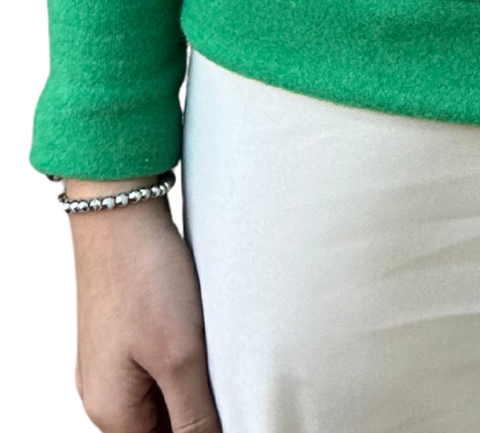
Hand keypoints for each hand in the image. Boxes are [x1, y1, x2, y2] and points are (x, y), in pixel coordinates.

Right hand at [65, 176, 220, 432]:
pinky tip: (205, 328)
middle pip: (163, 423)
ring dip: (195, 379)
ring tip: (217, 345)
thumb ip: (195, 416)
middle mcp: (104, 393)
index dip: (206, 430)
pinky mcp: (125, 332)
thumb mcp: (180, 356)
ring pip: (164, 392)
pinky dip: (185, 354)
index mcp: (111, 410)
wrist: (119, 206)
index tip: (236, 401)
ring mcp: (111, 362)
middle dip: (200, 404)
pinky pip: (159, 362)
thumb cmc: (145, 276)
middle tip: (231, 371)